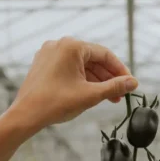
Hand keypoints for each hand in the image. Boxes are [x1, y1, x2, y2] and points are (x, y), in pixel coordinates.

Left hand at [7, 37, 138, 135]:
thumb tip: (133, 83)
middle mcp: (60, 45)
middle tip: (120, 95)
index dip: (120, 71)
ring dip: (95, 81)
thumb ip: (114, 87)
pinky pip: (68, 70)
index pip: (105, 55)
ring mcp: (49, 54)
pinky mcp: (43, 65)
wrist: (26, 115)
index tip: (130, 84)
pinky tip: (90, 94)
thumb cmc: (56, 103)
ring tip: (107, 98)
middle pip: (93, 60)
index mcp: (72, 47)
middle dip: (108, 78)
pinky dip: (81, 80)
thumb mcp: (91, 96)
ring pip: (80, 66)